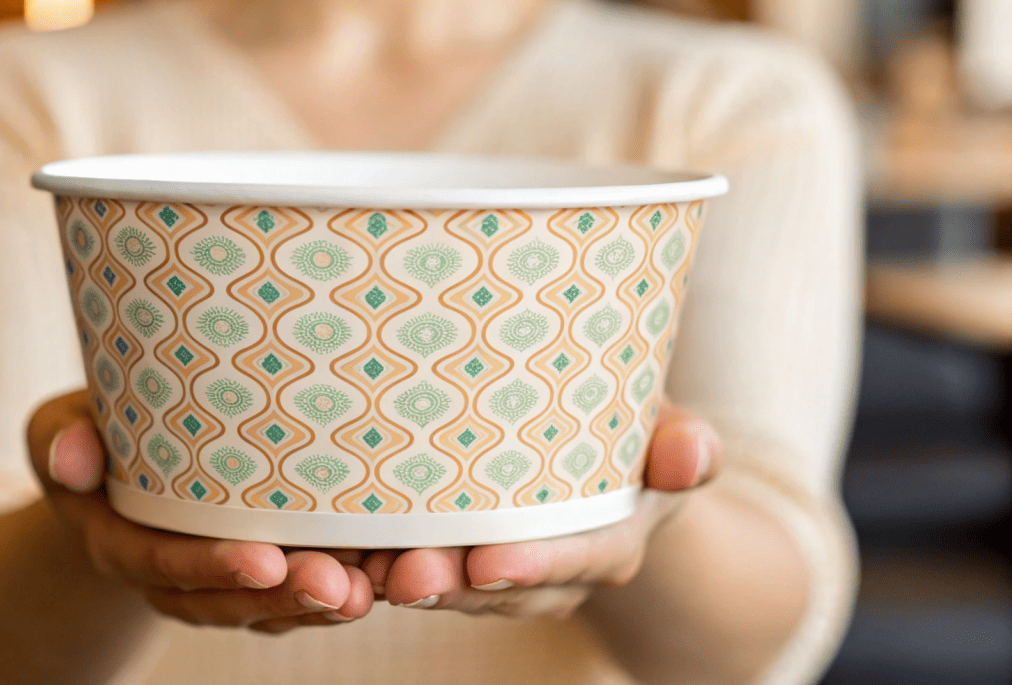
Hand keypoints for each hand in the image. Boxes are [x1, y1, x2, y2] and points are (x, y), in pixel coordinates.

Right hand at [27, 390, 374, 632]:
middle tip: (341, 585)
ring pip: (271, 606)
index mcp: (123, 545)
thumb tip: (70, 457)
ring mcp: (217, 580)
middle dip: (285, 597)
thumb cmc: (89, 437)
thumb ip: (61, 439)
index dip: (213, 566)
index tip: (263, 559)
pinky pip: (295, 591)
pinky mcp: (256, 571)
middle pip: (230, 600)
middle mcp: (172, 577)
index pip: (167, 565)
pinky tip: (383, 571)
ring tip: (373, 589)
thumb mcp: (59, 429)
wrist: (108, 474)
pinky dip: (338, 585)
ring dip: (321, 603)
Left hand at [362, 399, 720, 617]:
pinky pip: (411, 565)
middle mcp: (547, 570)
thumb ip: (685, 446)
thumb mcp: (668, 436)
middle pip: (496, 587)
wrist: (604, 469)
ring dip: (401, 581)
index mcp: (607, 543)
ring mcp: (495, 569)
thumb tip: (690, 454)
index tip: (488, 563)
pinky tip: (332, 551)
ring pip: (447, 586)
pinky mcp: (451, 553)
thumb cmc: (634, 438)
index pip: (574, 561)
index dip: (533, 565)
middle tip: (405, 573)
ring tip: (357, 569)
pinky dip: (373, 565)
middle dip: (451, 584)